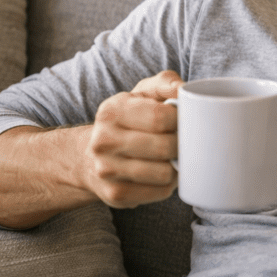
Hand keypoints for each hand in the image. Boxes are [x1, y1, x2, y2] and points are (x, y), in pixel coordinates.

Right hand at [85, 70, 182, 208]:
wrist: (91, 156)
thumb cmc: (129, 120)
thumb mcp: (142, 93)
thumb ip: (165, 83)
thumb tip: (183, 88)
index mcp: (112, 110)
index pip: (161, 117)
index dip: (182, 120)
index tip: (185, 121)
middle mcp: (104, 140)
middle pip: (164, 147)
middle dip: (182, 144)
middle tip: (184, 141)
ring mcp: (106, 169)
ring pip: (164, 173)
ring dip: (177, 166)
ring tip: (174, 157)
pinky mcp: (115, 194)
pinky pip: (159, 192)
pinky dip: (168, 184)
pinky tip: (162, 173)